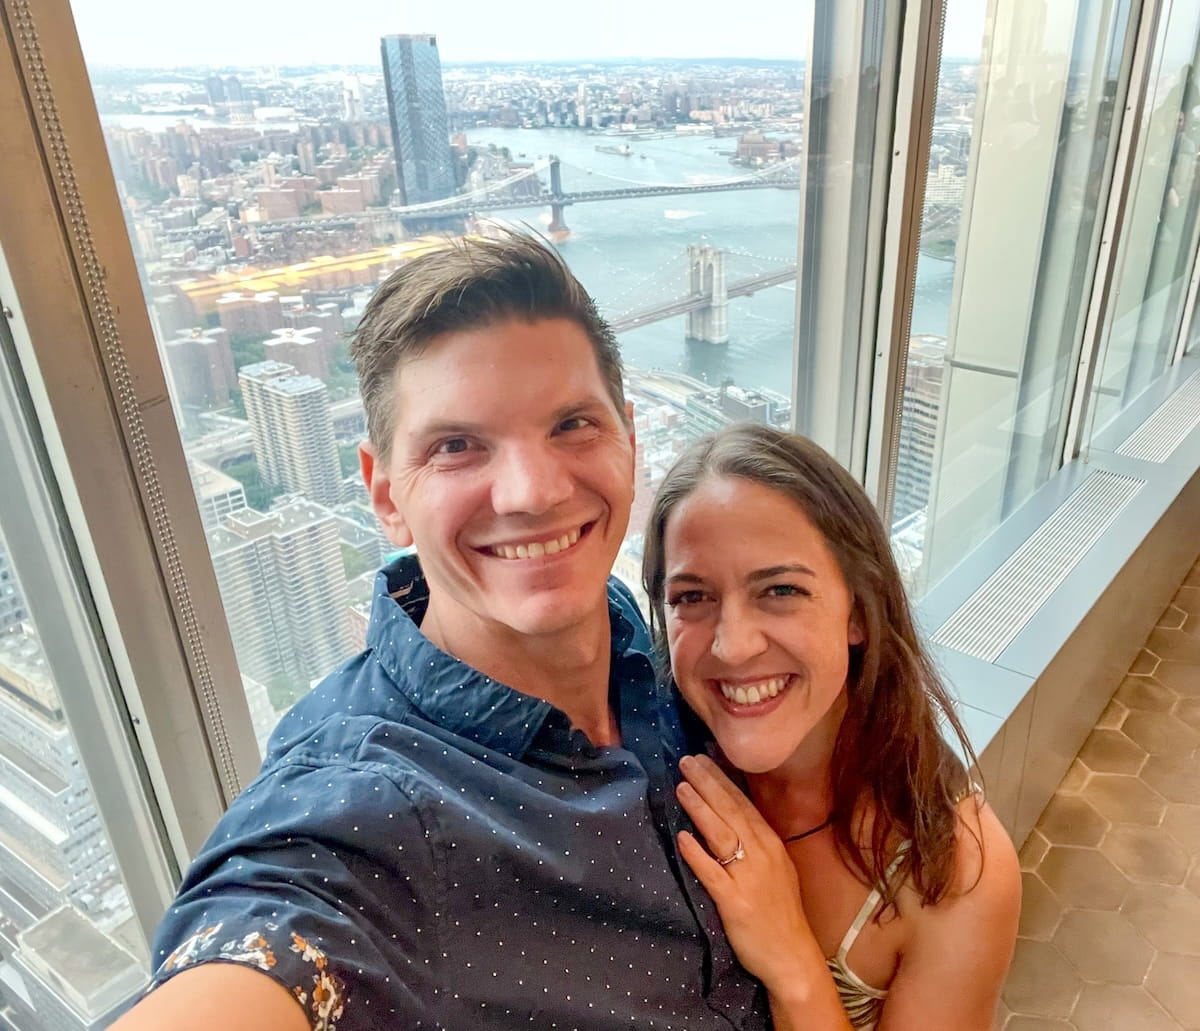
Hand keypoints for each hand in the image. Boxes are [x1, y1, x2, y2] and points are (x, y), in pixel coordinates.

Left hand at [675, 754, 824, 989]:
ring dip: (699, 808)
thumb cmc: (779, 912)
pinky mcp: (735, 901)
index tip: (702, 760)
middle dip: (707, 783)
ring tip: (681, 787)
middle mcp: (761, 854)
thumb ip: (755, 842)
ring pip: (721, 834)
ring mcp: (748, 877)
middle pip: (730, 811)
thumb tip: (728, 814)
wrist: (792, 956)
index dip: (721, 780)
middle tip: (686, 761)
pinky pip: (712, 873)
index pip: (742, 804)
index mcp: (771, 844)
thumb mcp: (776, 868)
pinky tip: (682, 837)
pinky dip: (697, 854)